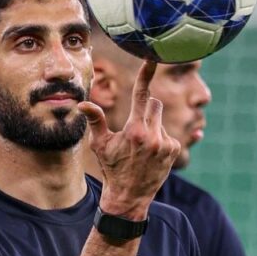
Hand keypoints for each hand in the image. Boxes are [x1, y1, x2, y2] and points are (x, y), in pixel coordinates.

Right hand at [78, 61, 180, 219]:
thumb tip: (83, 103)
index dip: (146, 74)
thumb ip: (95, 121)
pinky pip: (169, 134)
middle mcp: (153, 135)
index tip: (152, 58)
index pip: (141, 94)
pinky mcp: (174, 150)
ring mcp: (166, 143)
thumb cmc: (111, 168)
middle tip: (134, 129)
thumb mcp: (100, 145)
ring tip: (142, 147)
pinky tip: (151, 155)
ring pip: (161, 120)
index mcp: (134, 130)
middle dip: (145, 110)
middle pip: (154, 104)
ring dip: (153, 127)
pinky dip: (161, 140)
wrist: (129, 197)